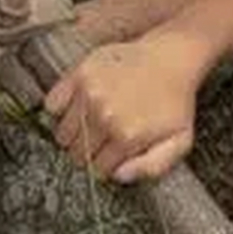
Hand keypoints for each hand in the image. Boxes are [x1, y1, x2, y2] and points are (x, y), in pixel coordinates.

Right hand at [43, 31, 214, 181]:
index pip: (97, 169)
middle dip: (87, 153)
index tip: (109, 157)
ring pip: (62, 134)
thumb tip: (119, 176)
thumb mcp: (180, 140)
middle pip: (77, 153)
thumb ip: (153, 167)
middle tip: (102, 141)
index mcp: (127, 136)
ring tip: (93, 124)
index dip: (103, 166)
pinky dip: (59, 110)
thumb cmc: (175, 99)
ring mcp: (91, 94)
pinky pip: (52, 104)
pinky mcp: (81, 74)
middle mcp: (105, 116)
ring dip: (74, 134)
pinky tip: (79, 107)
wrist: (172, 58)